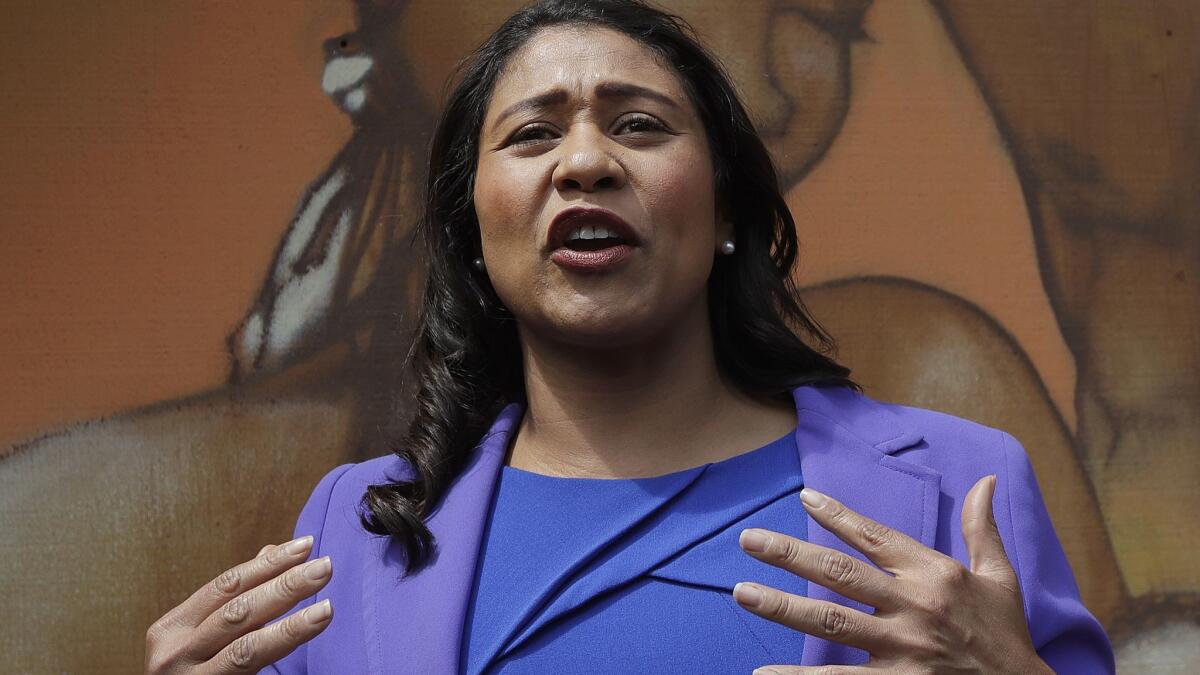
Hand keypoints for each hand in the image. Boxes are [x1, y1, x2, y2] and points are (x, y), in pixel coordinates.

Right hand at [145, 536, 332, 672]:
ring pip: (247, 648)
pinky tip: (306, 642)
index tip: (305, 545)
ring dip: (291, 625)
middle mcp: (175, 655)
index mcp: (172, 628)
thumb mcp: (201, 634)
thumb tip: (273, 551)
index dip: (268, 564)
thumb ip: (235, 597)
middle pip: (239, 612)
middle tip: (324, 567)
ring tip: (327, 608)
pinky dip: (280, 654)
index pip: (226, 585)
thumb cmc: (190, 673)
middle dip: (285, 586)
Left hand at [731, 476, 1050, 673]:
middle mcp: (914, 606)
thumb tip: (986, 480)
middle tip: (748, 540)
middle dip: (789, 555)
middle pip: (840, 574)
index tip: (804, 498)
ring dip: (782, 607)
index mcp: (934, 573)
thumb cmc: (1006, 634)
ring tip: (742, 593)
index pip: (874, 537)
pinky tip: (764, 673)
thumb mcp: (1000, 577)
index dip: (838, 516)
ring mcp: (903, 648)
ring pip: (831, 623)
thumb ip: (980, 529)